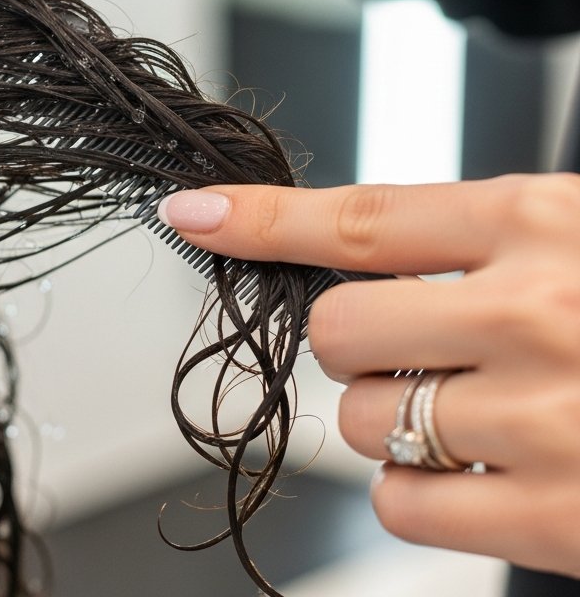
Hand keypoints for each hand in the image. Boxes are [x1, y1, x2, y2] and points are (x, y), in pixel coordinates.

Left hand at [158, 174, 579, 577]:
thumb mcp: (578, 236)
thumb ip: (474, 245)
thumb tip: (352, 266)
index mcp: (541, 222)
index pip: (360, 216)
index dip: (261, 215)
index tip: (193, 214)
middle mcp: (537, 312)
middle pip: (337, 331)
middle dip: (354, 344)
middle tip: (415, 348)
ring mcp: (550, 420)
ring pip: (360, 422)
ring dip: (389, 419)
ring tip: (476, 409)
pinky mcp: (562, 521)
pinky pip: (404, 506)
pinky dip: (417, 490)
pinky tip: (482, 470)